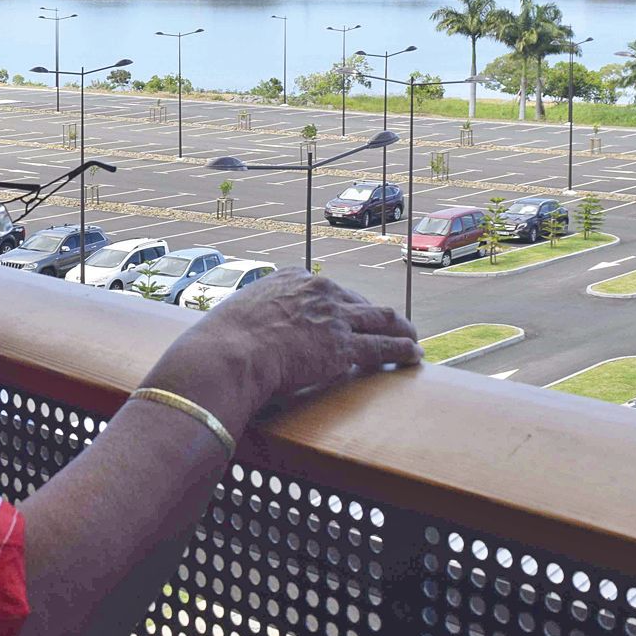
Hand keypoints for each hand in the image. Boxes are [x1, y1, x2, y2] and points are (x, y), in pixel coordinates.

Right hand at [145, 270, 420, 433]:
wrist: (228, 354)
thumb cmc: (220, 342)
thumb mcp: (234, 317)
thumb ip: (248, 320)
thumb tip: (235, 336)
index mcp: (292, 279)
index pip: (328, 289)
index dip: (343, 303)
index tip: (348, 311)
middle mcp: (319, 291)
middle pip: (359, 300)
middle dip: (375, 314)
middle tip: (388, 324)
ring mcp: (335, 318)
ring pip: (381, 319)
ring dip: (401, 329)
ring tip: (412, 339)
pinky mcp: (346, 348)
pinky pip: (385, 347)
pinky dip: (404, 351)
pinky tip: (415, 357)